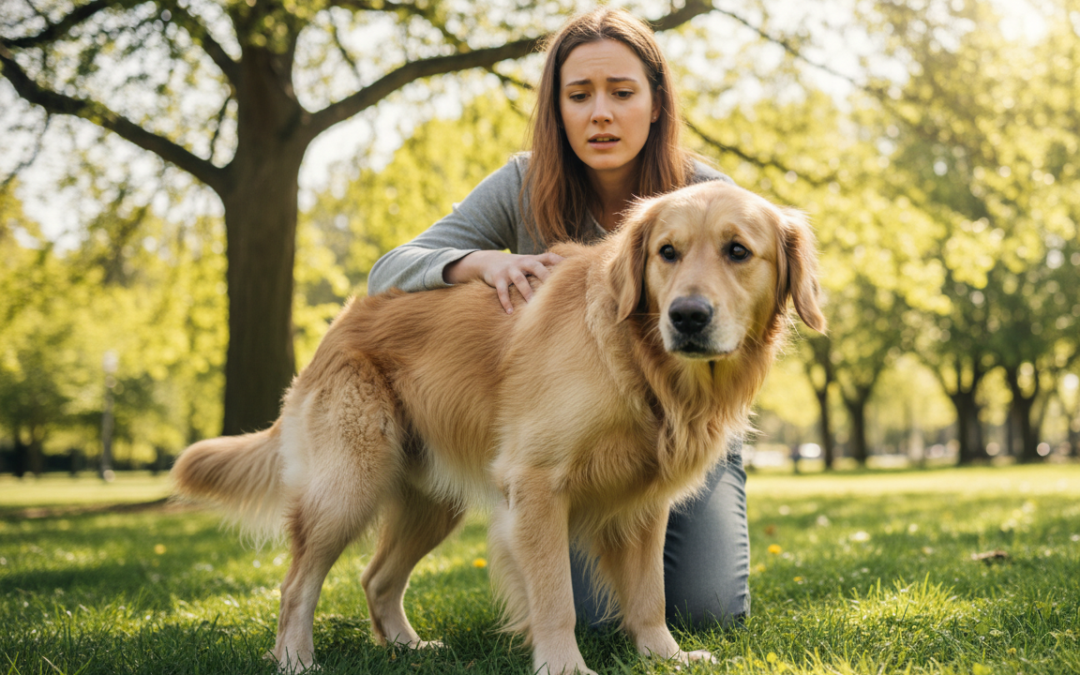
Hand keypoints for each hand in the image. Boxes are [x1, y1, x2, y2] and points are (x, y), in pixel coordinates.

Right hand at [444, 250, 564, 313]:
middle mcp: (522, 262)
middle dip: (546, 277)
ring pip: (520, 280)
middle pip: (536, 267)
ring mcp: (510, 270)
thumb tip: (566, 277)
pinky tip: (510, 312)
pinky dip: (505, 301)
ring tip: (532, 305)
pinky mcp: (498, 278)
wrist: (488, 260)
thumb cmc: (515, 266)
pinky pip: (502, 290)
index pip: (549, 257)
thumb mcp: (528, 263)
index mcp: (532, 259)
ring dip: (526, 292)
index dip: (561, 261)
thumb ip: (544, 268)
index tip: (574, 268)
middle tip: (556, 290)